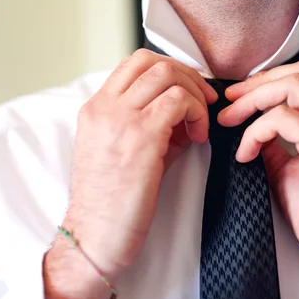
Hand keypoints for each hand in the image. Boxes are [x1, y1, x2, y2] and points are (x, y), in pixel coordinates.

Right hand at [63, 49, 216, 278]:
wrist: (94, 236)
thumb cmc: (110, 202)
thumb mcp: (124, 153)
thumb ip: (150, 126)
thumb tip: (187, 113)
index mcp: (96, 109)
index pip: (134, 64)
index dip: (169, 70)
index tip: (188, 92)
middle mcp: (104, 108)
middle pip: (152, 62)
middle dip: (186, 75)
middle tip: (203, 100)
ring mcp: (120, 120)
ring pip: (167, 76)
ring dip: (194, 94)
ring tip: (200, 123)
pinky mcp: (141, 138)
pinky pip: (179, 102)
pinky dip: (197, 113)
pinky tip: (199, 135)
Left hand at [218, 59, 298, 298]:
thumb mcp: (289, 170)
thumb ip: (275, 143)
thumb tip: (249, 126)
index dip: (273, 78)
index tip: (240, 96)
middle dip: (260, 82)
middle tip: (230, 101)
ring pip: (297, 84)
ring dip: (255, 99)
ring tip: (230, 120)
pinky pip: (284, 118)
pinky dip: (256, 131)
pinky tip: (245, 153)